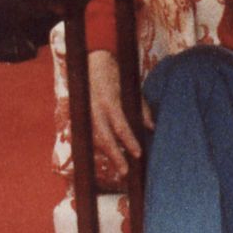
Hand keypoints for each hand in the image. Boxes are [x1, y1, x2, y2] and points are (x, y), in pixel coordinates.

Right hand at [86, 49, 151, 176]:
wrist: (92, 62)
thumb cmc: (117, 75)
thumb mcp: (132, 88)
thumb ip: (141, 108)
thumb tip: (151, 127)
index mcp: (109, 101)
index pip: (120, 126)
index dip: (129, 141)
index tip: (138, 154)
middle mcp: (94, 109)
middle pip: (104, 138)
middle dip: (115, 156)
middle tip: (124, 171)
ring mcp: (86, 113)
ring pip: (95, 139)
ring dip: (107, 153)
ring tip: (119, 167)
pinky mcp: (81, 115)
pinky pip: (90, 135)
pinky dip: (99, 145)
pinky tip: (108, 155)